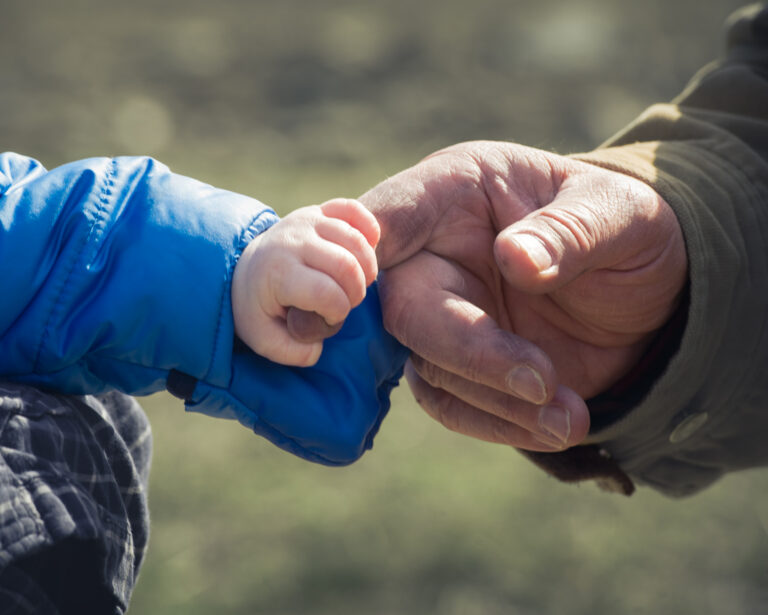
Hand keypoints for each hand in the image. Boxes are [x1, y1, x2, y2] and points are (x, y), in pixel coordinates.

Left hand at [232, 198, 379, 365]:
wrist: (247, 269)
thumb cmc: (260, 307)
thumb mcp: (264, 339)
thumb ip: (291, 352)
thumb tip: (317, 347)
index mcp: (278, 273)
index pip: (326, 293)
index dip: (338, 313)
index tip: (328, 318)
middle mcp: (292, 241)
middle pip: (347, 265)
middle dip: (357, 292)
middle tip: (348, 302)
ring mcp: (306, 221)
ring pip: (356, 240)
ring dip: (367, 267)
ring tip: (357, 282)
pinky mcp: (319, 210)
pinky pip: (353, 210)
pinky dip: (368, 228)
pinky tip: (366, 248)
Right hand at [366, 141, 686, 450]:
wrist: (647, 294)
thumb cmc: (628, 229)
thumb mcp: (623, 213)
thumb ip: (571, 229)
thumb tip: (515, 261)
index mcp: (454, 191)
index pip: (388, 215)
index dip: (361, 253)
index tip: (365, 288)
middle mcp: (433, 252)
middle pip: (400, 306)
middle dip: (467, 351)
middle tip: (542, 380)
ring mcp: (442, 312)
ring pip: (427, 365)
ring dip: (497, 400)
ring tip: (570, 416)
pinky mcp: (459, 364)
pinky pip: (449, 402)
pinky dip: (497, 424)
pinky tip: (557, 425)